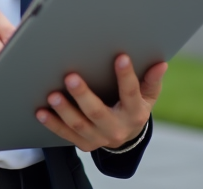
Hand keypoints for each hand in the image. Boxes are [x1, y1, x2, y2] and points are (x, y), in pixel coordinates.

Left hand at [35, 54, 165, 151]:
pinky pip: (66, 134)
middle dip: (83, 95)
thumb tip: (161, 64)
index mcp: (134, 113)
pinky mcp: (85, 144)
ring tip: (52, 95)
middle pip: (98, 112)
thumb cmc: (134, 106)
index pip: (131, 94)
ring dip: (64, 110)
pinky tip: (41, 112)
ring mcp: (99, 138)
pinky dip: (53, 124)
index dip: (126, 76)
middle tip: (70, 77)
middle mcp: (117, 128)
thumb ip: (151, 81)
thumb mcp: (147, 96)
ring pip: (79, 125)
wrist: (126, 136)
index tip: (121, 57)